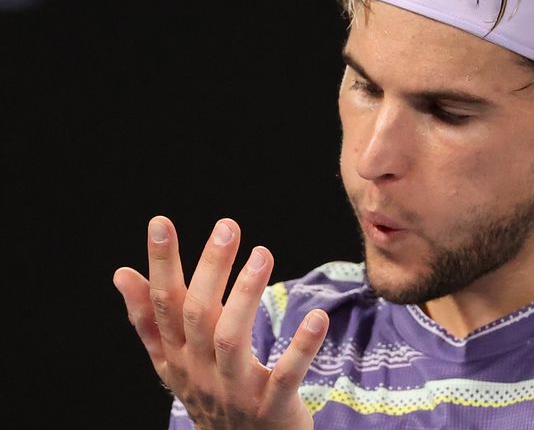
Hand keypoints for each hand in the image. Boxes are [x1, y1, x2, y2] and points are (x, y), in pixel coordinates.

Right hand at [113, 216, 328, 428]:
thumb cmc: (209, 393)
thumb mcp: (173, 360)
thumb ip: (149, 319)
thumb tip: (121, 272)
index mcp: (177, 355)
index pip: (163, 304)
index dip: (160, 264)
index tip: (161, 222)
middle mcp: (199, 371)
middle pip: (197, 315)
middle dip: (209, 269)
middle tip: (228, 227)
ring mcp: (233, 391)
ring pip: (232, 338)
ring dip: (246, 295)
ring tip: (262, 254)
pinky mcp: (270, 407)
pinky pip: (285, 375)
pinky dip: (301, 347)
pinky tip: (317, 317)